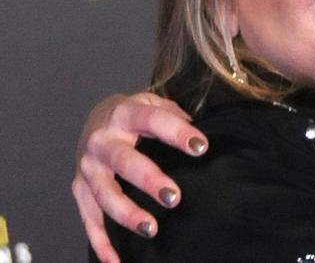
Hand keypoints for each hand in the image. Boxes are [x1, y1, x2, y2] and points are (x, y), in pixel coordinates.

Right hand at [72, 92, 206, 262]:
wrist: (95, 118)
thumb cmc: (133, 115)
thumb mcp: (150, 103)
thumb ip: (173, 115)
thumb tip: (198, 134)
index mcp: (123, 114)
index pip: (153, 120)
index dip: (177, 133)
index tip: (201, 148)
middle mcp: (101, 140)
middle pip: (124, 161)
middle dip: (148, 180)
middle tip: (173, 197)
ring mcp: (88, 167)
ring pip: (104, 194)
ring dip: (126, 213)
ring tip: (151, 229)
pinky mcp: (79, 189)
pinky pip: (88, 219)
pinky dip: (101, 242)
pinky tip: (116, 261)